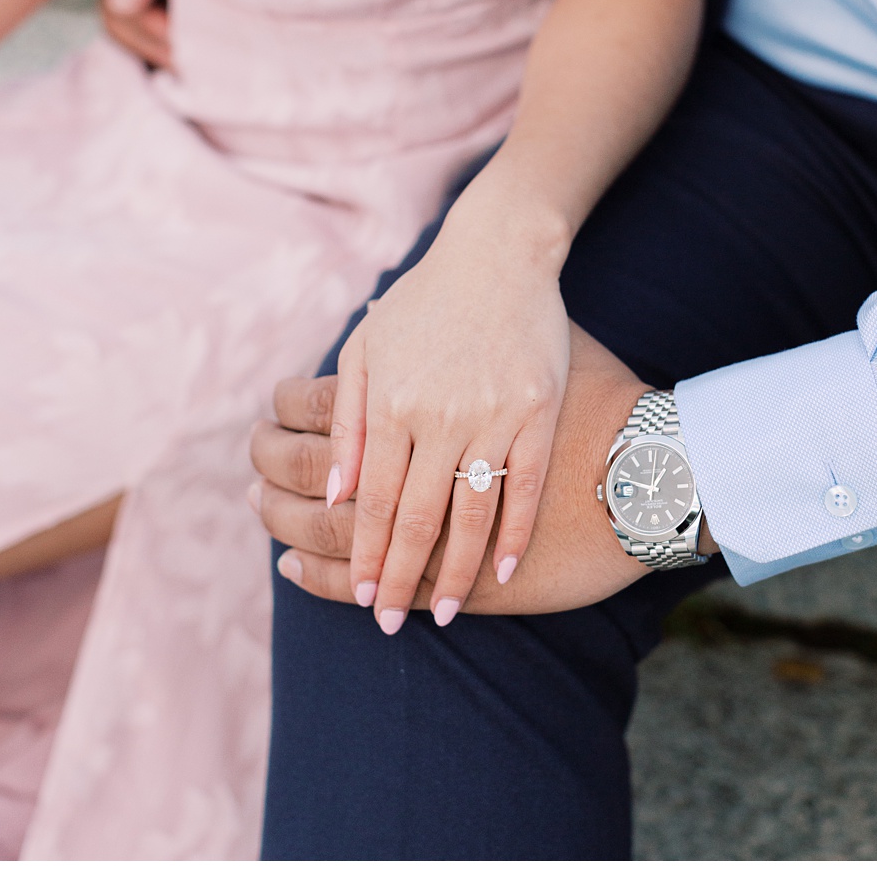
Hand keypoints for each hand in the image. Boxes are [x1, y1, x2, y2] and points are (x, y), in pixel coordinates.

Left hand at [254, 324, 709, 615]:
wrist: (502, 254)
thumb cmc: (426, 301)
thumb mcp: (368, 348)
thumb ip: (350, 419)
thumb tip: (338, 490)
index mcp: (394, 402)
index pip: (374, 500)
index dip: (367, 554)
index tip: (361, 598)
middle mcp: (441, 415)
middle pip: (418, 516)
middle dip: (401, 576)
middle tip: (389, 623)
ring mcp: (495, 415)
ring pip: (471, 511)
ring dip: (455, 569)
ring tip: (443, 612)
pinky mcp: (539, 411)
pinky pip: (527, 485)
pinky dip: (515, 532)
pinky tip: (504, 569)